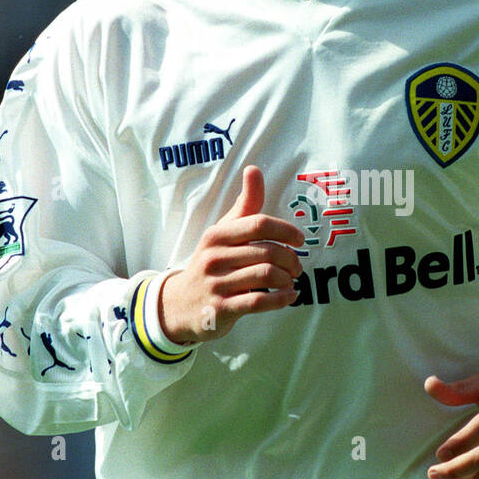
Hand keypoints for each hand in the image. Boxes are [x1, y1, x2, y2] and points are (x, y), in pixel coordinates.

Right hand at [159, 166, 303, 342]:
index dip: (286, 230)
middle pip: (268, 252)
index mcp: (217, 235)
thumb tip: (254, 169)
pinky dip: (281, 299)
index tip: (299, 240)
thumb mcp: (222, 232)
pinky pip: (259, 301)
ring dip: (288, 279)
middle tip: (297, 266)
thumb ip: (244, 204)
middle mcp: (214, 257)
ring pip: (267, 275)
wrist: (178, 304)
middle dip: (291, 259)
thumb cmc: (211, 263)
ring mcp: (217, 284)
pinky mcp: (222, 309)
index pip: (259, 224)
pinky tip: (289, 296)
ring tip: (291, 280)